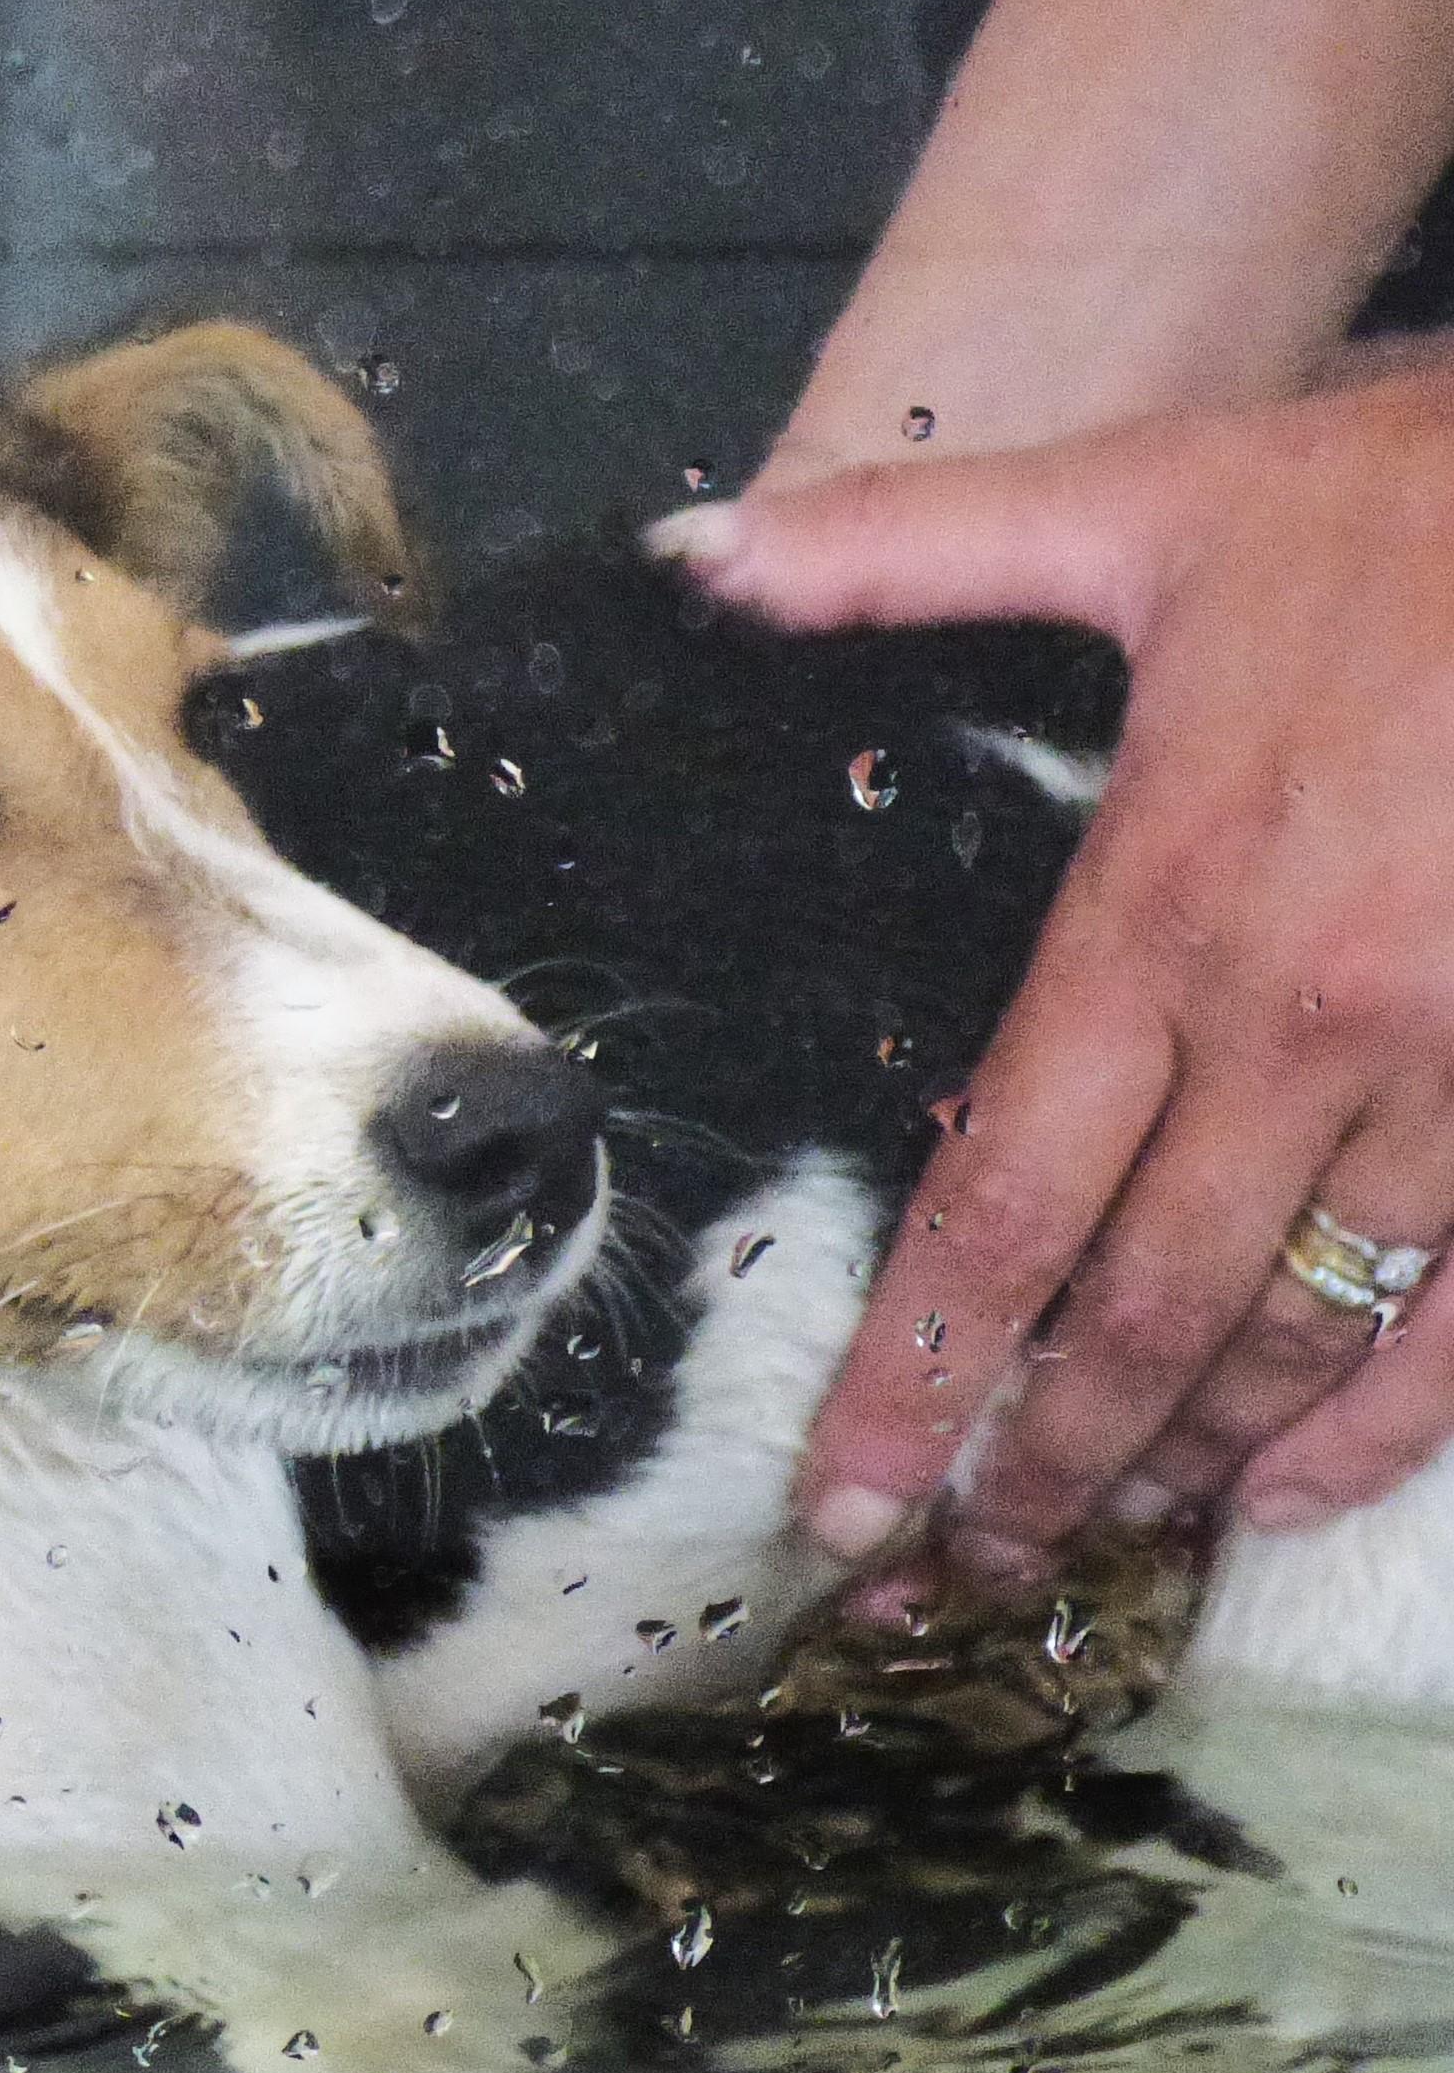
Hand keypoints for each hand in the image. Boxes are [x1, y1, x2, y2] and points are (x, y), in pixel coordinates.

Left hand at [651, 365, 1453, 1575]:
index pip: (1001, 1200)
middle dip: (1031, 1467)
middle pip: (1132, 1313)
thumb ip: (901, 546)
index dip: (914, 1372)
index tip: (840, 1496)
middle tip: (943, 1575)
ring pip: (1296, 1332)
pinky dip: (1386, 1426)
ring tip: (1083, 1550)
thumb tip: (691, 558)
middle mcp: (1302, 1024)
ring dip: (1183, 1463)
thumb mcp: (1144, 496)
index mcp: (1167, 910)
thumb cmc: (1412, 497)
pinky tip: (1287, 1497)